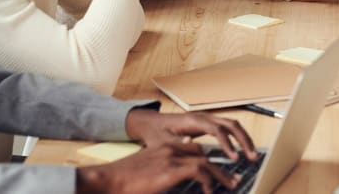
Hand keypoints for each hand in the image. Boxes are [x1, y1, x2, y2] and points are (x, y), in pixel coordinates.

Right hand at [76, 141, 236, 193]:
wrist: (106, 180)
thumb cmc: (121, 180)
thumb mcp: (145, 172)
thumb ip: (160, 172)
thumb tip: (166, 180)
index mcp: (163, 148)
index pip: (192, 148)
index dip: (206, 160)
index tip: (215, 171)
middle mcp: (169, 149)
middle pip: (202, 154)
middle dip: (219, 167)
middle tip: (231, 179)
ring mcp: (171, 158)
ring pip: (206, 162)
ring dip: (221, 175)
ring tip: (232, 185)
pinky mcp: (170, 170)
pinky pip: (199, 172)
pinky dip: (208, 181)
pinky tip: (210, 191)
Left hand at [124, 109, 255, 160]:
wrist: (150, 123)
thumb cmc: (155, 134)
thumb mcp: (163, 144)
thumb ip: (177, 146)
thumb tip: (192, 148)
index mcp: (192, 121)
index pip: (217, 130)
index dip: (227, 143)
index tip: (234, 157)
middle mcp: (203, 117)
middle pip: (231, 123)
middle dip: (244, 139)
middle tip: (252, 155)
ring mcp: (206, 118)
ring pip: (232, 124)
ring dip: (244, 138)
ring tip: (252, 154)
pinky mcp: (207, 123)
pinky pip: (227, 128)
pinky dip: (237, 137)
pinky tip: (241, 150)